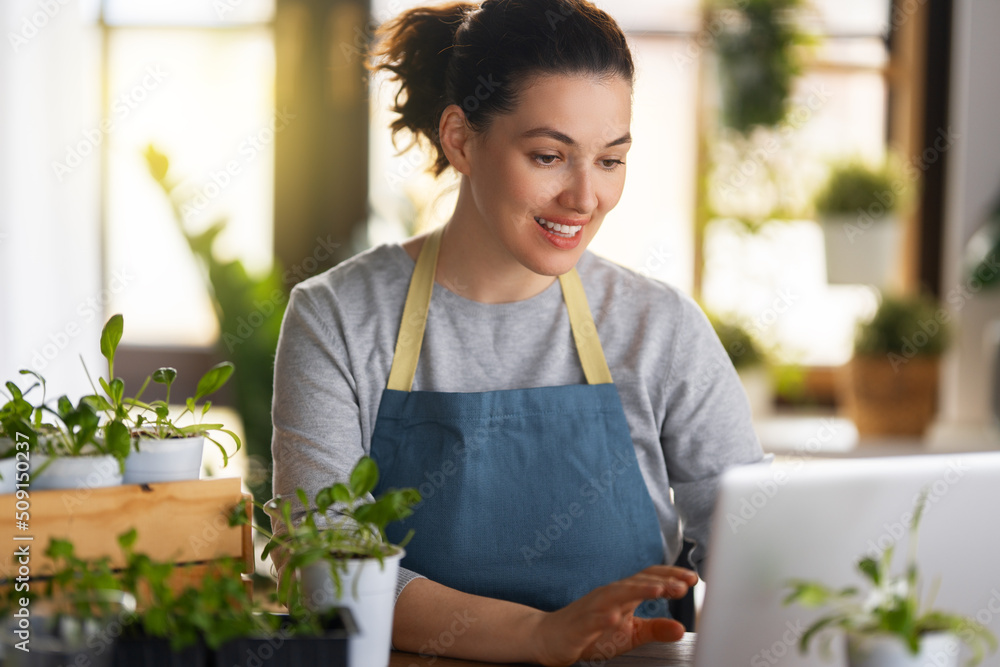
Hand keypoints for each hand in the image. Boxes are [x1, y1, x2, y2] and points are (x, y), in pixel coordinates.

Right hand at [527, 565, 697, 666]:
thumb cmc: (592, 632)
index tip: (692, 578)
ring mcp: (593, 608)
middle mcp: (609, 595)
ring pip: (616, 594)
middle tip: (683, 584)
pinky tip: (615, 618)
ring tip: (659, 590)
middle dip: (660, 581)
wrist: (551, 637)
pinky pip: (591, 619)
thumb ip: (655, 629)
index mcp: (623, 594)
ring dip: (638, 590)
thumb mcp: (630, 633)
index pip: (648, 578)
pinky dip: (603, 617)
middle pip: (636, 582)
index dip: (670, 576)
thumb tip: (682, 628)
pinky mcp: (579, 624)